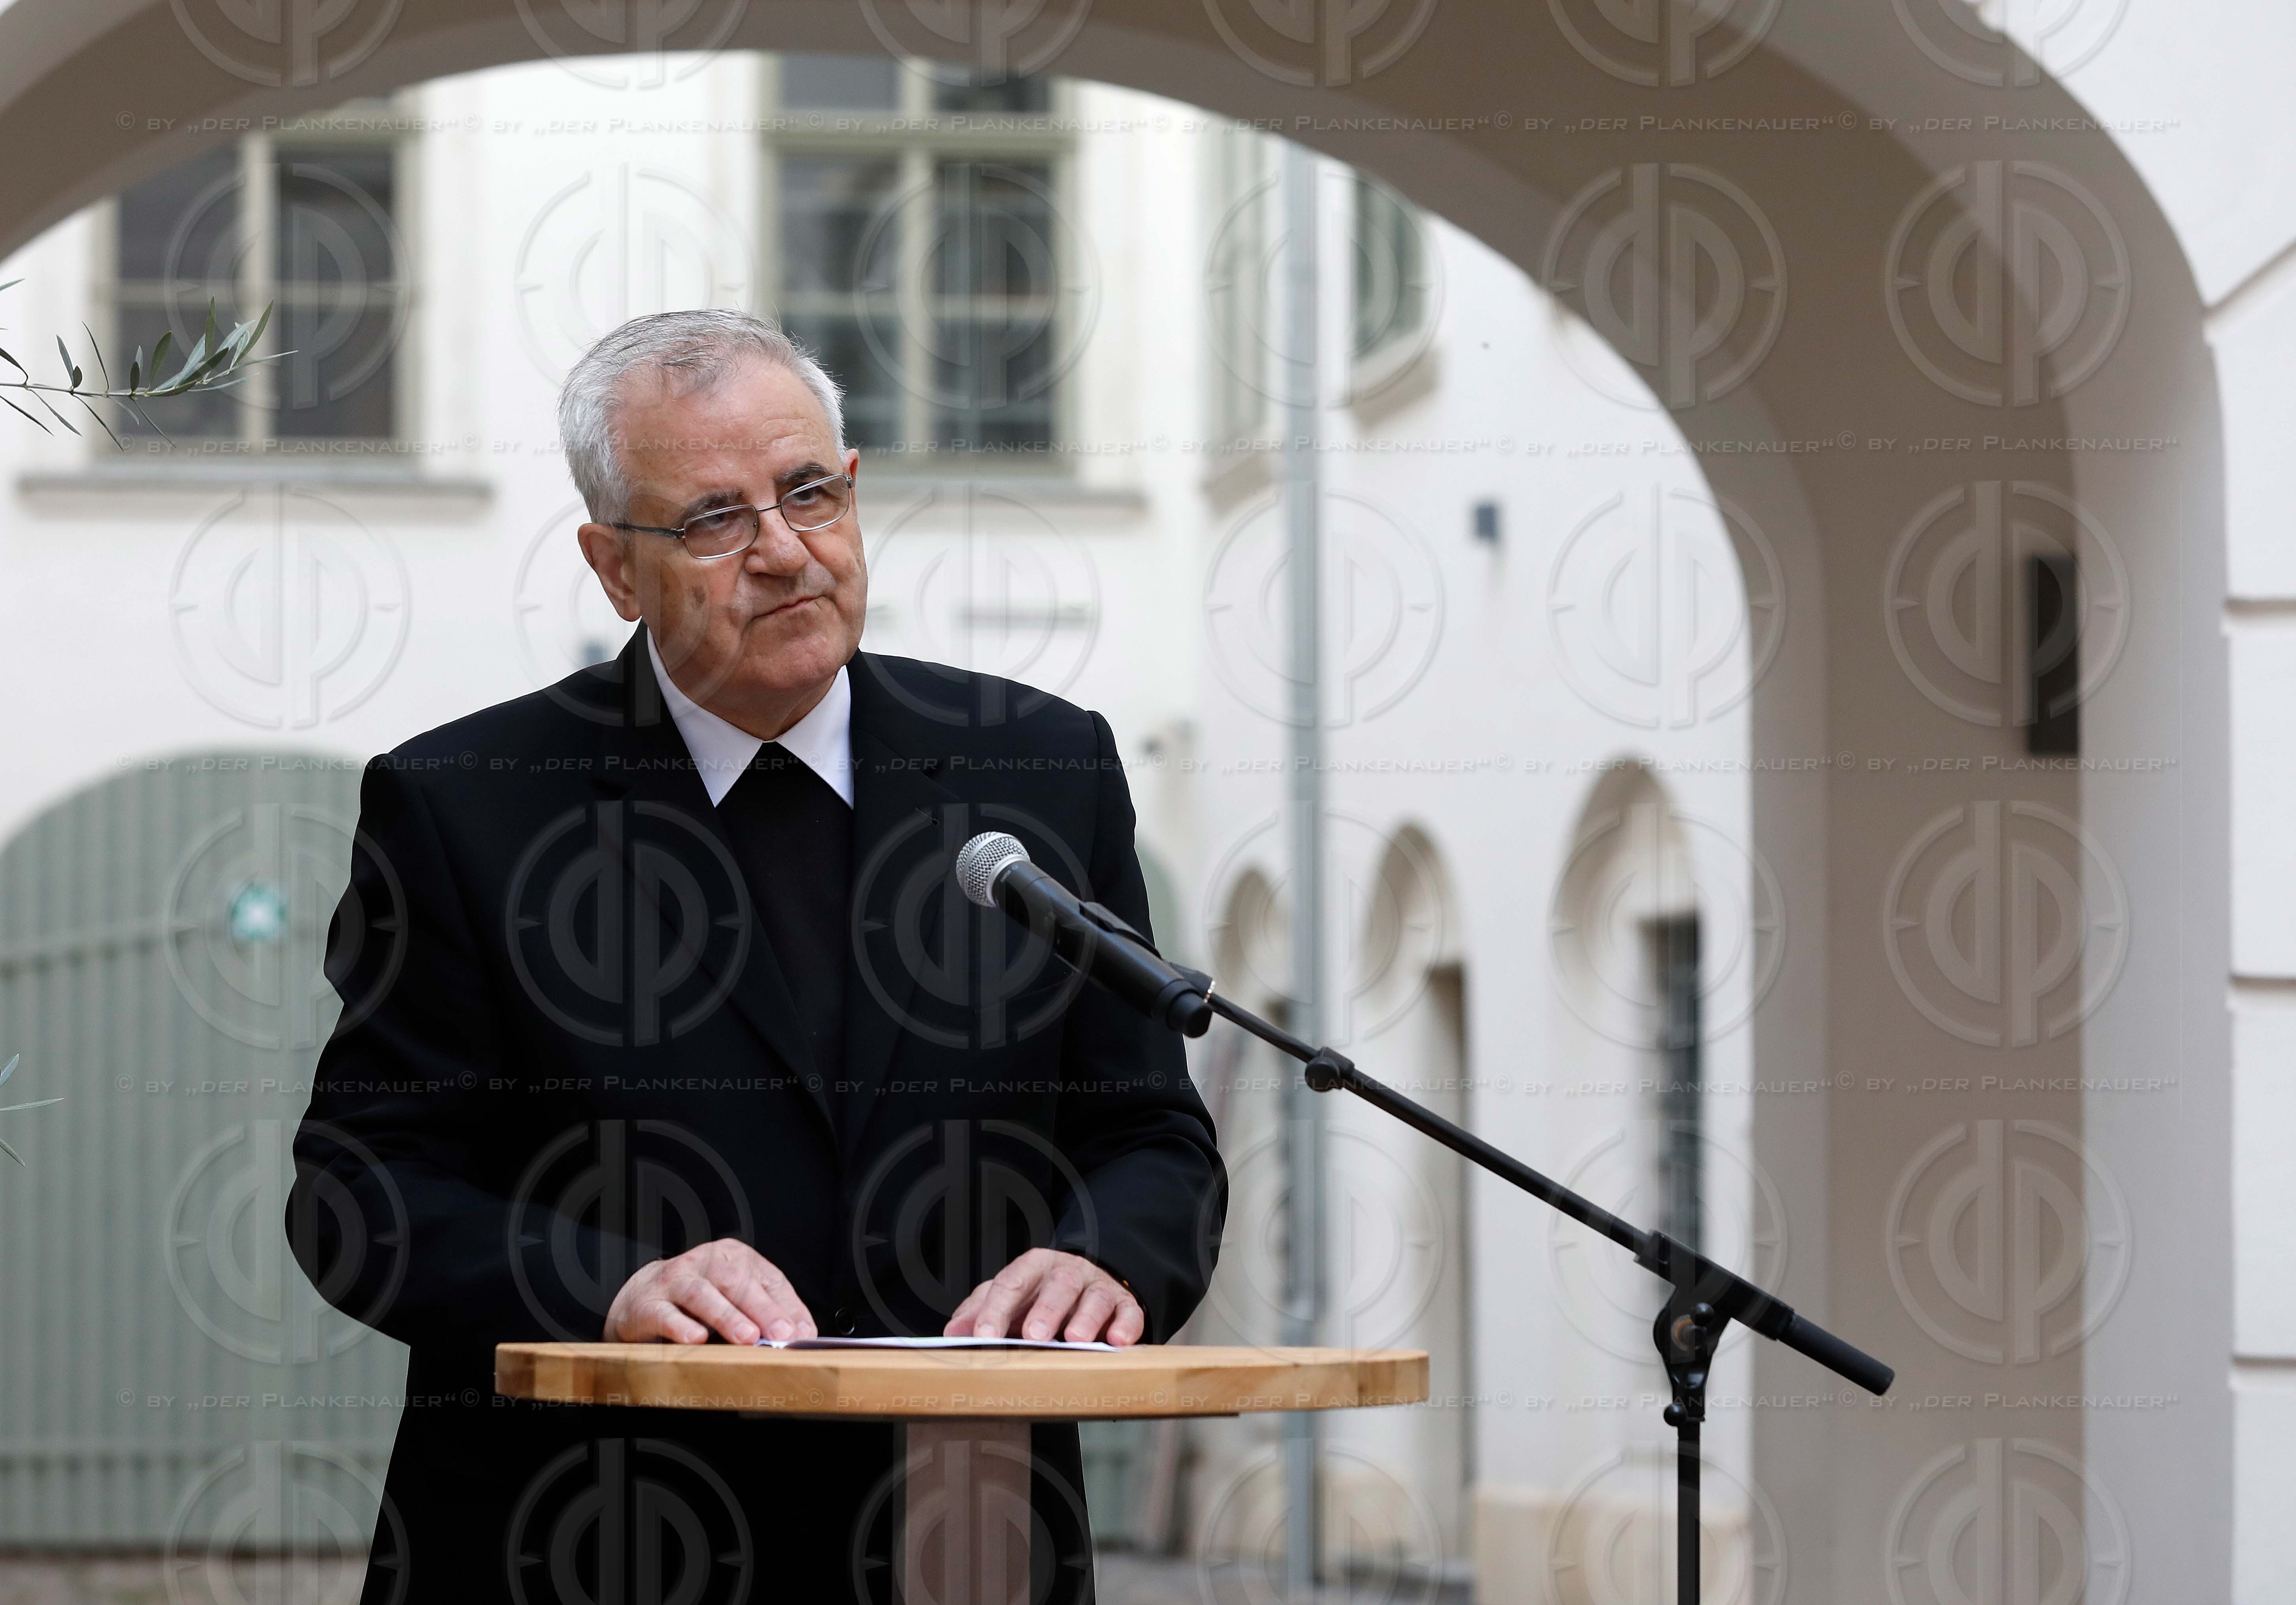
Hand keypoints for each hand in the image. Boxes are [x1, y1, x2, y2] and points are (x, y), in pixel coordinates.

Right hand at [604, 1238, 815, 1345]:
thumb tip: (802, 1334)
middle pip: (736, 1282)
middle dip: (761, 1309)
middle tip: (780, 1334)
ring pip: (703, 1294)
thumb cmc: (698, 1300)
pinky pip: (666, 1314)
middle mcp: (704, 1262)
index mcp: (732, 1256)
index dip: (785, 1305)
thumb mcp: (735, 1297)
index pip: (766, 1278)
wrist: (641, 1297)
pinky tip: (697, 1339)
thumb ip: (767, 1311)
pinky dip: (682, 1326)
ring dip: (727, 1316)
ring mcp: (674, 1281)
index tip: (800, 1332)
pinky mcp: (648, 1304)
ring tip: (747, 1337)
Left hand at [943, 1248, 1144, 1346]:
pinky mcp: (1124, 1303)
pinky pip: (1129, 1312)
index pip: (1011, 1283)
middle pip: (1058, 1285)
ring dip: (1086, 1318)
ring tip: (1075, 1339)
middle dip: (1045, 1310)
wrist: (1085, 1285)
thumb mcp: (1007, 1299)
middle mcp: (1067, 1271)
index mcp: (1033, 1267)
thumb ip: (978, 1312)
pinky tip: (1117, 1342)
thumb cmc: (1037, 1297)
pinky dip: (1125, 1326)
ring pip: (1094, 1297)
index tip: (983, 1337)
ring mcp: (1098, 1286)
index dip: (996, 1310)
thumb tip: (952, 1334)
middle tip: (1033, 1336)